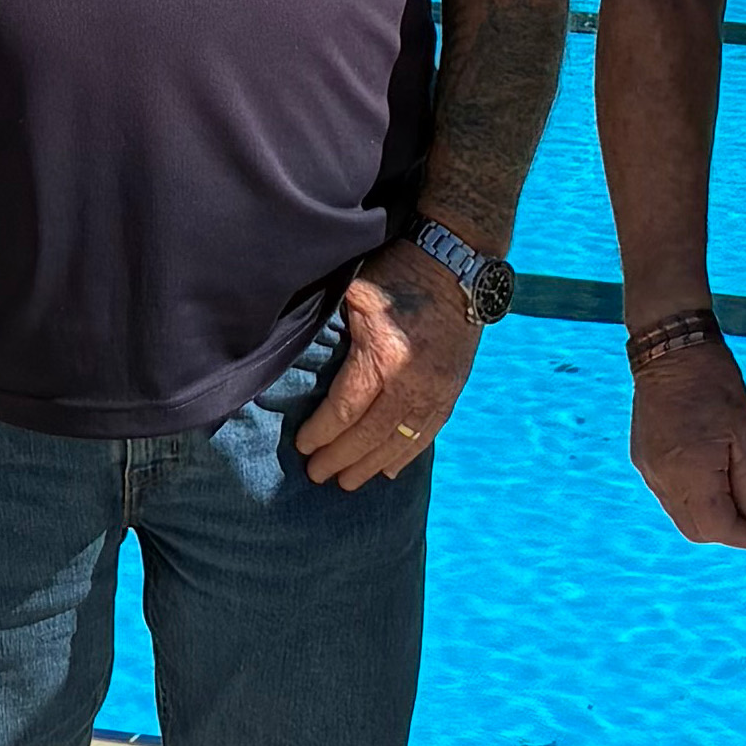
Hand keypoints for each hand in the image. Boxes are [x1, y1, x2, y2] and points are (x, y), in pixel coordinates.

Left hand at [296, 246, 482, 488]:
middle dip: (340, 458)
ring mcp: (438, 390)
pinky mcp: (453, 390)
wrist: (459, 263)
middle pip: (369, 434)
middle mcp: (413, 382)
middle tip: (317, 475)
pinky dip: (407, 454)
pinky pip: (428, 433)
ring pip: (399, 441)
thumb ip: (327, 325)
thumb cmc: (399, 270)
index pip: (345, 410)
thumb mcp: (356, 291)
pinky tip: (388, 469)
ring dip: (370, 465)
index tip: (302, 446)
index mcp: (383, 357)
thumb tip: (285, 348)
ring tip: (348, 482)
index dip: (321, 433)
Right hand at [630, 338, 745, 546]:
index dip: (745, 537)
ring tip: (733, 493)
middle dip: (727, 530)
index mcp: (691, 473)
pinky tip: (708, 478)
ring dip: (708, 516)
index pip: (718, 528)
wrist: (671, 351)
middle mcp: (664, 479)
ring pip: (680, 516)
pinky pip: (667, 496)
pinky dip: (691, 499)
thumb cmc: (714, 384)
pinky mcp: (642, 460)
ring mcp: (648, 471)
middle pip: (696, 531)